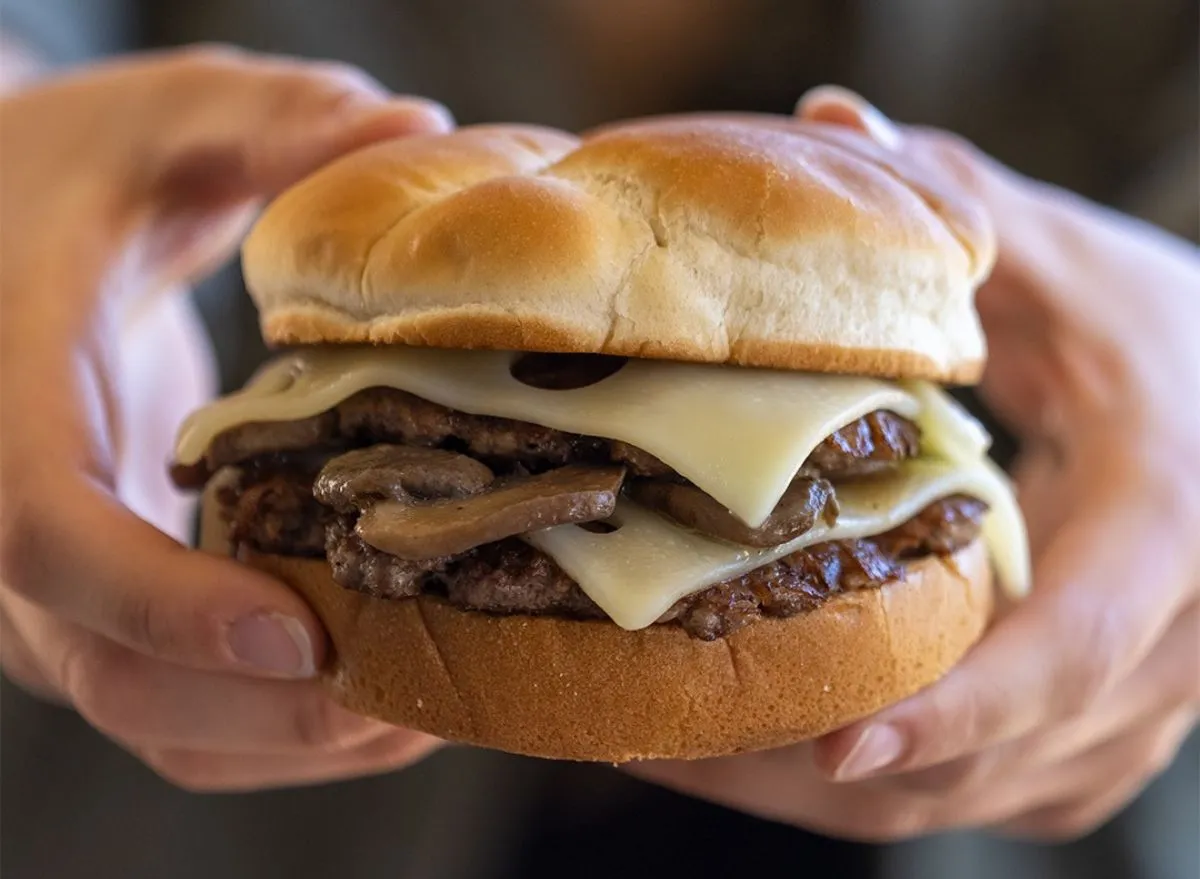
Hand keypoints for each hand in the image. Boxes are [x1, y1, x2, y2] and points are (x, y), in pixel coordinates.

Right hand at [0, 47, 450, 790]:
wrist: (1, 239)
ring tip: (440, 703)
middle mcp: (5, 532)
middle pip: (112, 677)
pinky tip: (392, 696)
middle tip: (427, 691)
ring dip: (294, 740)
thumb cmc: (64, 177)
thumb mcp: (157, 122)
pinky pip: (179, 719)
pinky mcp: (102, 615)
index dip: (163, 604)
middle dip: (271, 709)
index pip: (46, 539)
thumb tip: (414, 128)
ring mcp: (49, 595)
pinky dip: (281, 735)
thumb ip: (266, 120)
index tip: (298, 631)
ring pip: (151, 725)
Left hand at [633, 87, 1199, 840]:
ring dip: (847, 792)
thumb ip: (968, 208)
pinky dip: (902, 783)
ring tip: (693, 753)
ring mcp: (1148, 702)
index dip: (961, 709)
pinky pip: (1005, 788)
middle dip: (842, 771)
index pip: (1070, 649)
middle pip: (1007, 755)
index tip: (840, 743)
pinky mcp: (1114, 725)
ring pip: (996, 792)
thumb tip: (835, 120)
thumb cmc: (1170, 336)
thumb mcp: (1080, 267)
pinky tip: (792, 751)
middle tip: (678, 743)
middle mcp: (1170, 643)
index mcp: (1166, 528)